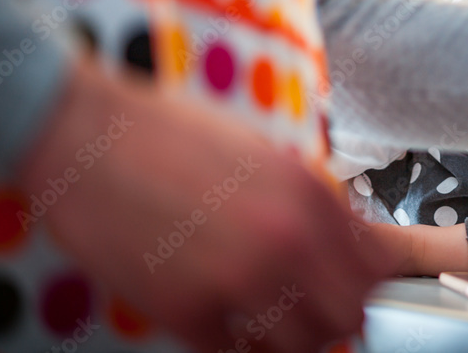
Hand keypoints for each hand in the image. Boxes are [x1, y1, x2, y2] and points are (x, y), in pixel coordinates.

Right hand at [22, 57, 392, 352]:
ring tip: (269, 316)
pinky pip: (236, 352)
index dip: (371, 277)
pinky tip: (221, 313)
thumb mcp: (263, 154)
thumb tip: (349, 238)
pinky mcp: (186, 312)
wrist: (90, 139)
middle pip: (351, 314)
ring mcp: (238, 281)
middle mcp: (285, 239)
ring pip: (301, 346)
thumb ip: (312, 200)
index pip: (378, 263)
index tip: (360, 282)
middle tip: (316, 306)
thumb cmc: (170, 136)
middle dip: (338, 313)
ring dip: (290, 335)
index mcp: (308, 193)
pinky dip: (234, 341)